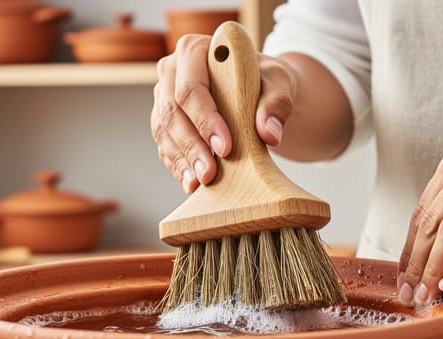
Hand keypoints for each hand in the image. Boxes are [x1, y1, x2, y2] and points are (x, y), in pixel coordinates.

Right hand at [150, 35, 297, 193]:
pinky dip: (178, 167)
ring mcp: (163, 97)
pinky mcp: (164, 122)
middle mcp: (172, 71)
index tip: (225, 147)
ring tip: (200, 183)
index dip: (205, 120)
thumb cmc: (263, 79)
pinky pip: (165, 146)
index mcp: (193, 50)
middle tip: (210, 174)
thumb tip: (269, 133)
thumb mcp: (279, 82)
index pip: (191, 88)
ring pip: (164, 132)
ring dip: (182, 161)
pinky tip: (192, 184)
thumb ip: (276, 103)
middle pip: (172, 112)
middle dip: (192, 147)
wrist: (257, 90)